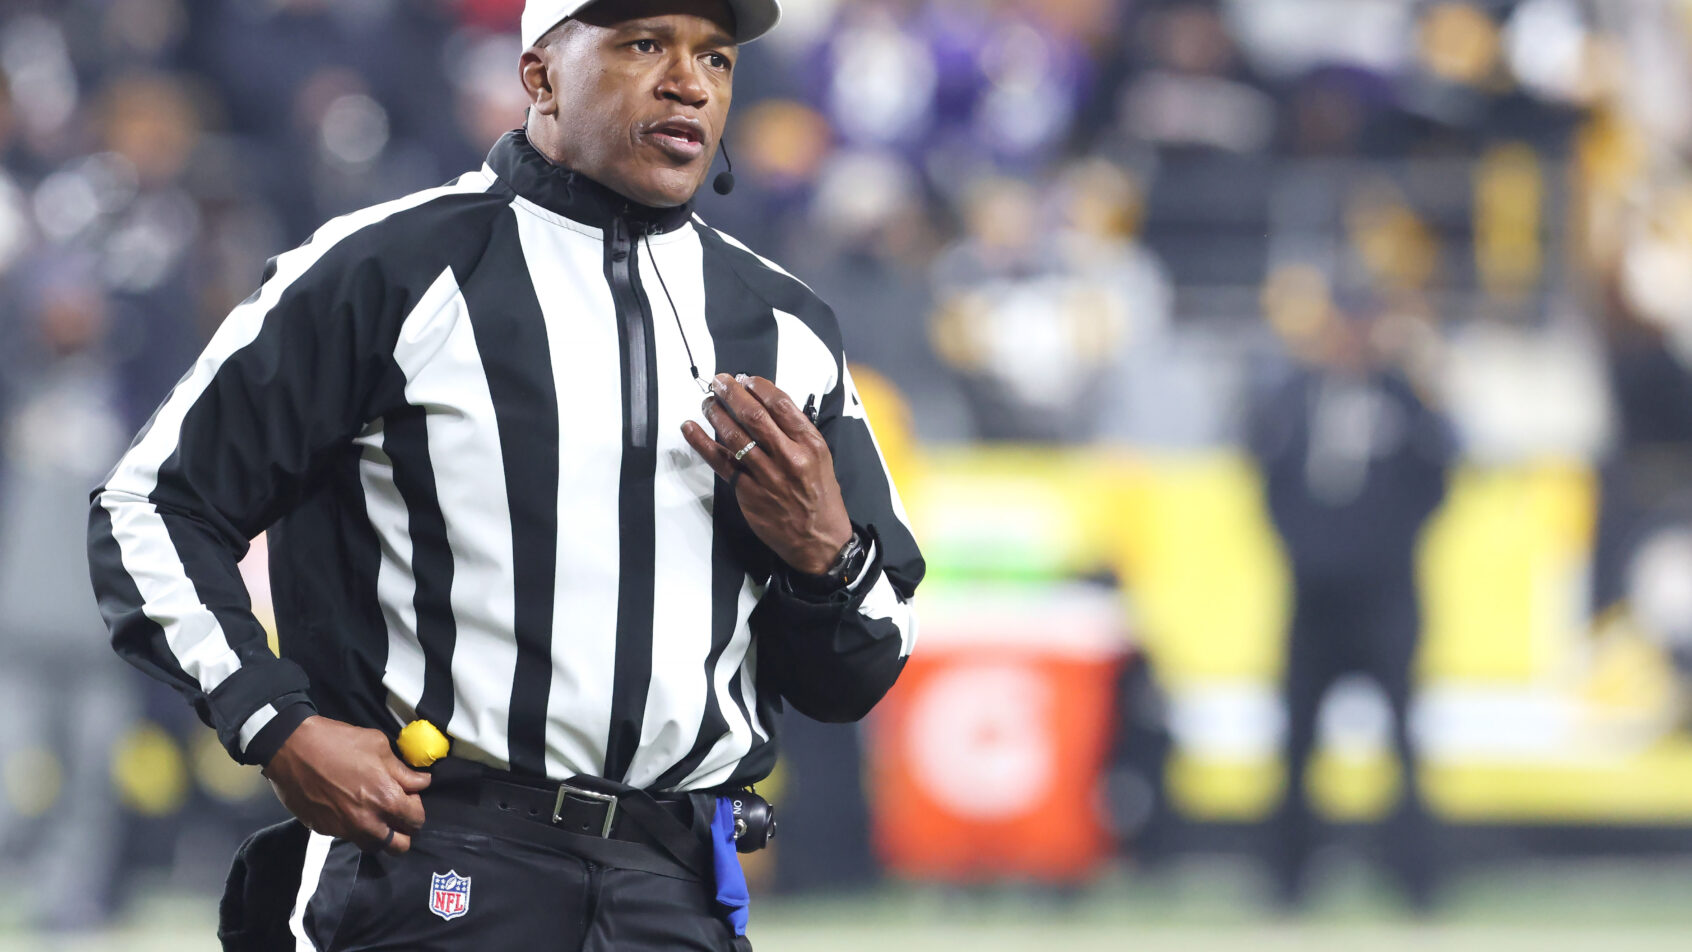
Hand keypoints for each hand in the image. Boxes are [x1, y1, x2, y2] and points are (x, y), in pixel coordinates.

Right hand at [263, 715, 431, 853]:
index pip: (416, 819)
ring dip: (380, 834)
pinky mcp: (325, 830)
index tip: (409, 794)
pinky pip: (348, 837)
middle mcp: (368, 822)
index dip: (416, 805)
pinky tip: (348, 807)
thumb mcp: (379, 746)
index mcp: (386, 799)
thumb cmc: (338, 741)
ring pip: (374, 847)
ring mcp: (344, 829)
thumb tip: (420, 782)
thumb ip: (402, 771)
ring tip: (375, 814)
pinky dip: (354, 828)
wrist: (292, 748)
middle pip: (400, 845)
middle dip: (404, 829)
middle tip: (397, 810)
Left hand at [681, 373, 852, 574]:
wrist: (819, 540)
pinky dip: (702, 443)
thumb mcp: (820, 457)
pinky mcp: (747, 492)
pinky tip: (690, 428)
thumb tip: (765, 406)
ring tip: (707, 401)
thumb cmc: (820, 496)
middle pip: (754, 415)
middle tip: (719, 381)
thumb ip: (796, 433)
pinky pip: (720, 462)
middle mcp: (789, 456)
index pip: (780, 404)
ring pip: (734, 436)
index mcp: (809, 443)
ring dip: (715, 413)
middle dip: (732, 393)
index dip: (758, 386)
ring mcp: (766, 475)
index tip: (745, 379)